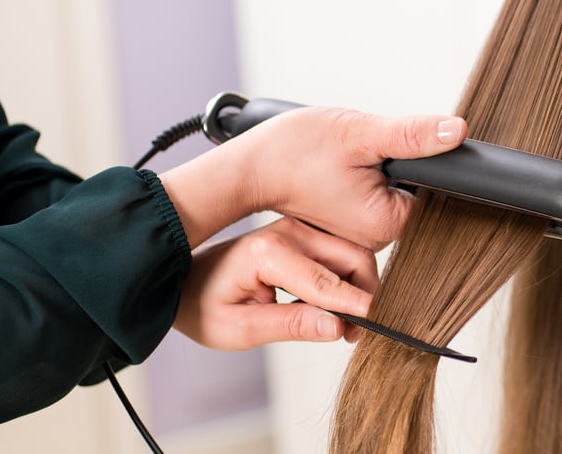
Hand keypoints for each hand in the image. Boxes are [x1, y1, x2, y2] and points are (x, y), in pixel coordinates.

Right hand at [160, 108, 466, 248]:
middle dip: (397, 163)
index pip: (434, 191)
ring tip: (344, 160)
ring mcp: (363, 232)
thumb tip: (456, 131)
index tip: (391, 150)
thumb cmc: (293, 152)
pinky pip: (376, 193)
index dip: (421, 161)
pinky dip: (366, 174)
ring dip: (380, 166)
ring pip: (394, 189)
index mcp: (386, 224)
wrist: (249, 165)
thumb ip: (412, 134)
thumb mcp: (360, 133)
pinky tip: (341, 168)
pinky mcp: (351, 221)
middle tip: (359, 153)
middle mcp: (377, 237)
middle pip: (415, 190)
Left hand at [174, 216, 376, 348]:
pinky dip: (346, 277)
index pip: (326, 282)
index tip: (379, 323)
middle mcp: (288, 232)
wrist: (182, 280)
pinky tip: (332, 303)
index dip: (357, 305)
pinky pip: (339, 251)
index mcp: (268, 252)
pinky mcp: (303, 232)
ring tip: (342, 323)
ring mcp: (298, 228)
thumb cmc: (203, 305)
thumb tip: (336, 327)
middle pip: (352, 257)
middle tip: (354, 333)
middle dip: (364, 294)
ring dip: (358, 286)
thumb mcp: (239, 330)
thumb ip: (290, 326)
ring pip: (351, 253)